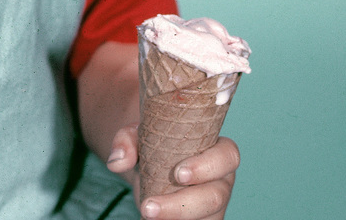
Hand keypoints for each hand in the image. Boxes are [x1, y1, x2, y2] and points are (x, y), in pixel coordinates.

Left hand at [105, 129, 238, 219]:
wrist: (149, 167)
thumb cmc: (154, 144)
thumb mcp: (138, 134)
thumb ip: (126, 140)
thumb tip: (117, 161)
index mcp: (217, 150)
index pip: (228, 155)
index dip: (207, 166)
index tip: (178, 173)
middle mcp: (221, 179)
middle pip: (216, 195)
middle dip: (182, 204)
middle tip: (149, 206)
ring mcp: (215, 204)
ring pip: (209, 217)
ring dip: (177, 218)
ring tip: (146, 214)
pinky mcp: (204, 219)